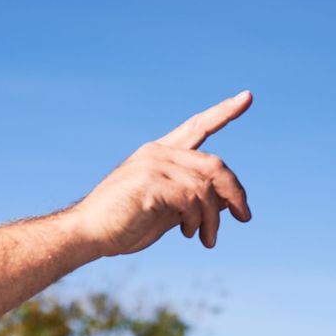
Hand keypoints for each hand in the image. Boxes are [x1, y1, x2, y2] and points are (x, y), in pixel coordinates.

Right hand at [67, 92, 252, 255]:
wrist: (89, 234)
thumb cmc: (125, 224)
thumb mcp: (167, 211)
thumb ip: (193, 201)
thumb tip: (227, 204)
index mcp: (161, 153)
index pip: (198, 126)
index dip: (223, 112)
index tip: (247, 97)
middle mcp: (158, 152)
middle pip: (215, 165)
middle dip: (235, 193)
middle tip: (244, 217)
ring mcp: (153, 164)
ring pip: (206, 187)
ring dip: (213, 218)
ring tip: (206, 239)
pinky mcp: (149, 182)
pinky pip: (191, 198)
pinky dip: (197, 219)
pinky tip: (189, 233)